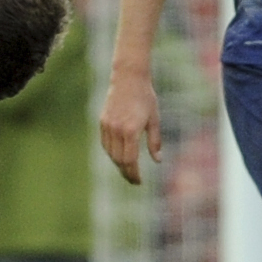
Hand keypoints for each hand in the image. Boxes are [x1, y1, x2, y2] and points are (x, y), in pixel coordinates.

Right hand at [99, 67, 161, 184]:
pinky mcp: (102, 121)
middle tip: (134, 180)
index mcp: (131, 131)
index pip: (130, 160)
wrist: (128, 79)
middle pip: (119, 160)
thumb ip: (155, 141)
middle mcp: (117, 130)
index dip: (134, 174)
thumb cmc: (145, 98)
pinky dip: (112, 153)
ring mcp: (107, 126)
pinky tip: (119, 157)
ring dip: (118, 164)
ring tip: (127, 170)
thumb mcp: (154, 119)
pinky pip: (105, 143)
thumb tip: (158, 161)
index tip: (139, 182)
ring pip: (110, 153)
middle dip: (126, 172)